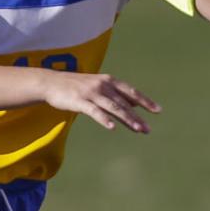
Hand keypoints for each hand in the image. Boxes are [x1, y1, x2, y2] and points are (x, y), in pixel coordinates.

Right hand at [42, 70, 160, 132]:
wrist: (52, 83)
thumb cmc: (78, 87)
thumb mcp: (100, 87)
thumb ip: (117, 95)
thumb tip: (136, 104)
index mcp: (110, 81)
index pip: (131, 92)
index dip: (145, 101)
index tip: (158, 111)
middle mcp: (103, 85)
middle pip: (124, 102)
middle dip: (137, 116)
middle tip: (148, 129)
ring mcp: (92, 93)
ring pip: (113, 107)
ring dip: (127, 119)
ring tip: (138, 129)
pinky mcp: (80, 101)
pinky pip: (94, 111)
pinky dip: (104, 119)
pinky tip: (113, 127)